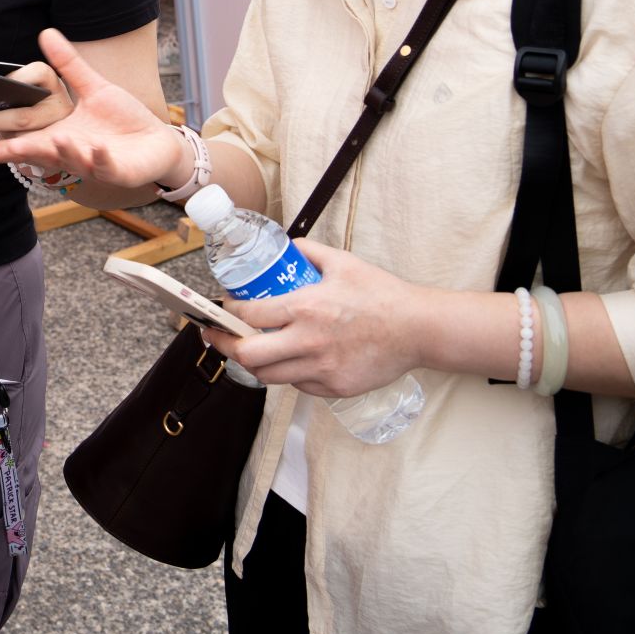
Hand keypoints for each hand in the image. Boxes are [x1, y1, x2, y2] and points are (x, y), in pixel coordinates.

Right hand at [0, 28, 183, 187]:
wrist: (158, 143)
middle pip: (35, 155)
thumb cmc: (123, 120)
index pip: (23, 142)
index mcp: (60, 136)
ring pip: (70, 160)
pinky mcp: (116, 170)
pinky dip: (98, 158)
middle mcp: (70, 154)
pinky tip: (94, 149)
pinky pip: (104, 165)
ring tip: (54, 140)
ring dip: (61, 152)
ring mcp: (92, 164)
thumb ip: (68, 65)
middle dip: (9, 152)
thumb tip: (45, 32)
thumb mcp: (94, 88)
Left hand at [201, 242, 432, 397]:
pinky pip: (298, 385)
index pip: (249, 315)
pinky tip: (288, 360)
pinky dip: (287, 373)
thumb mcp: (342, 262)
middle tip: (216, 336)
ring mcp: (321, 369)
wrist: (418, 329)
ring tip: (249, 349)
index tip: (224, 307)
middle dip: (225, 345)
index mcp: (305, 308)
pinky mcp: (335, 387)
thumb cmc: (381, 295)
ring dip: (254, 363)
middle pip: (248, 355)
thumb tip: (286, 246)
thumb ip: (308, 251)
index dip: (228, 312)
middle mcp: (308, 342)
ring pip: (268, 376)